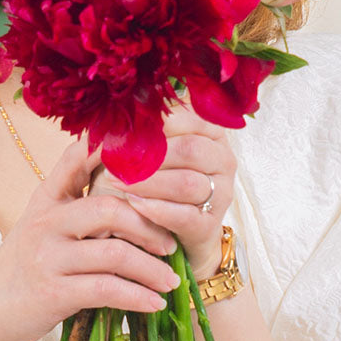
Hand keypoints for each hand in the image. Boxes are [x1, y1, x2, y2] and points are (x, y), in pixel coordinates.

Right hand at [0, 138, 180, 340]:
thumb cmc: (26, 265)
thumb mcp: (42, 223)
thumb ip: (75, 202)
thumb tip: (131, 188)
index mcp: (47, 198)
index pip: (77, 159)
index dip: (111, 150)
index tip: (150, 151)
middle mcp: (47, 221)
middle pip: (109, 209)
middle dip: (148, 225)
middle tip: (170, 242)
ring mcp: (48, 256)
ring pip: (114, 254)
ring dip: (150, 269)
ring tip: (171, 279)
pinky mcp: (53, 292)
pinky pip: (106, 290)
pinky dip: (137, 297)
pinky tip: (154, 303)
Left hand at [106, 102, 235, 278]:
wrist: (179, 229)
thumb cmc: (162, 178)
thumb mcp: (158, 149)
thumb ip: (148, 129)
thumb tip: (120, 111)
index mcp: (212, 133)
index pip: (187, 119)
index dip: (154, 124)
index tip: (124, 129)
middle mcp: (223, 160)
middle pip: (190, 150)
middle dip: (150, 154)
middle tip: (117, 158)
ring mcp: (221, 193)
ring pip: (186, 183)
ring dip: (148, 182)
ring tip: (118, 181)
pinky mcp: (209, 225)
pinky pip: (184, 215)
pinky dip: (156, 209)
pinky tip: (133, 203)